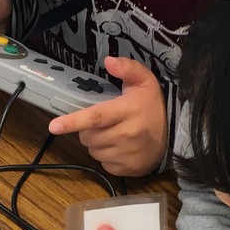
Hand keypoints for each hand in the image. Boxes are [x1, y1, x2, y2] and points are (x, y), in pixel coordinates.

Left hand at [48, 57, 166, 175]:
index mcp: (127, 110)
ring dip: (97, 143)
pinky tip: (119, 147)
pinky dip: (106, 156)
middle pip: (88, 136)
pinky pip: (103, 163)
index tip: (54, 126)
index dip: (73, 121)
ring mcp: (126, 154)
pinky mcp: (127, 169)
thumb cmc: (153, 106)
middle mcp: (126, 134)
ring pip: (93, 151)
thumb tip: (108, 61)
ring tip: (113, 134)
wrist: (175, 135)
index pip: (96, 116)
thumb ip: (127, 68)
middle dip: (88, 129)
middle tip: (104, 122)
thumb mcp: (145, 81)